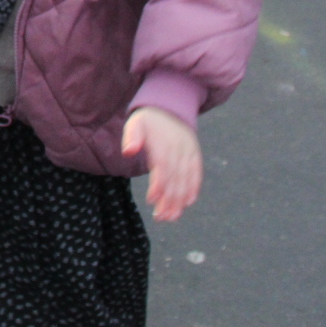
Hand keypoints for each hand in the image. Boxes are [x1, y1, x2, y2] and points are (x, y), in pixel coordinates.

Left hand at [121, 106, 202, 220]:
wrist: (170, 108)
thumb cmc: (148, 120)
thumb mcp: (136, 122)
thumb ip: (132, 137)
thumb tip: (128, 152)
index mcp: (163, 145)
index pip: (163, 168)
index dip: (159, 185)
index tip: (152, 201)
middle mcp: (178, 150)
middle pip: (175, 179)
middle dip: (169, 201)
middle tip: (161, 218)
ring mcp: (188, 153)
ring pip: (186, 180)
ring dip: (179, 200)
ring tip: (171, 217)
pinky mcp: (195, 155)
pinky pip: (196, 173)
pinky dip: (193, 188)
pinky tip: (187, 203)